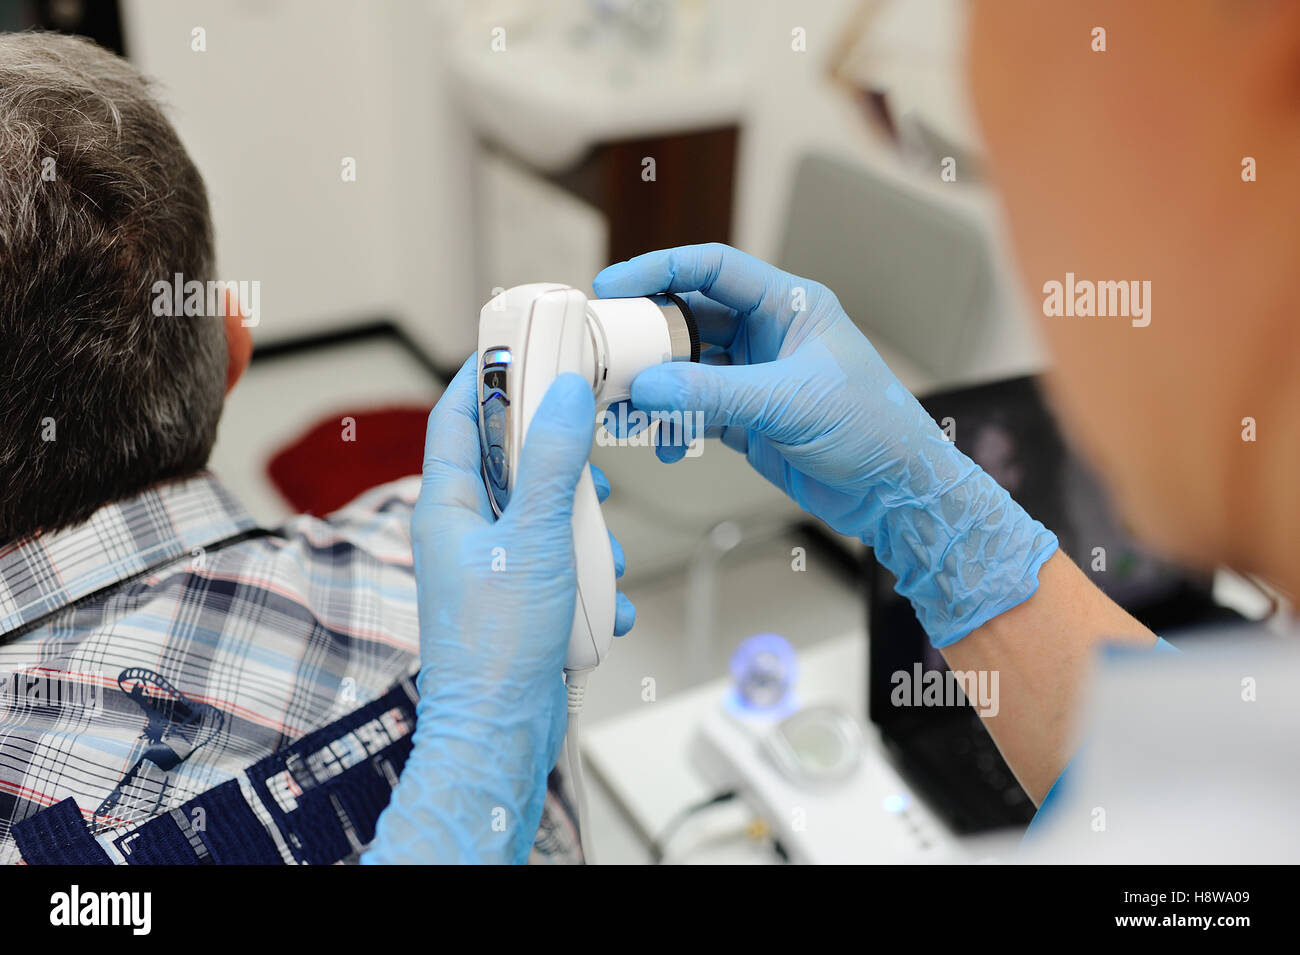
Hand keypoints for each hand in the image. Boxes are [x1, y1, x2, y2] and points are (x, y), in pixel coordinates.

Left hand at [365, 356, 633, 864]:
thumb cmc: (496, 645)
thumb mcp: (534, 537)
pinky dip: (588, 585)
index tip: (521, 347)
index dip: (486, 377)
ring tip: (601, 555)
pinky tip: (604, 609)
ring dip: (584, 534)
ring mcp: (491, 570)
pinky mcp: (519, 605)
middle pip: (511, 466)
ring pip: (545, 520)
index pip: (458, 418)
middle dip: (559, 465)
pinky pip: (561, 572)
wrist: (499, 735)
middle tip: (589, 457)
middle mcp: (463, 534)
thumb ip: (551, 462)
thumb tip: (564, 393)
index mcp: (445, 507)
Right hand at [594, 243, 1055, 646]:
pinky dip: (674, 423)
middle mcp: (768, 335)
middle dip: (649, 338)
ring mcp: (755, 376)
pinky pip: (694, 408)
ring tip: (631, 409)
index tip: (615, 285)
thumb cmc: (873, 429)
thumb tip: (649, 387)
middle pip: (690, 318)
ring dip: (657, 388)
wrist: (894, 491)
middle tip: (612, 357)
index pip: (714, 268)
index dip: (661, 269)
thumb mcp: (788, 403)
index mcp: (789, 306)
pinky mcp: (747, 417)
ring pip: (686, 368)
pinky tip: (667, 442)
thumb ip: (713, 394)